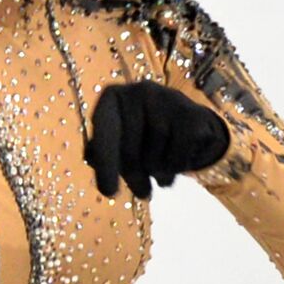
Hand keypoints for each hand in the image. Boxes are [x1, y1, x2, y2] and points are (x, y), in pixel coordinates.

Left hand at [84, 80, 230, 198]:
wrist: (192, 131)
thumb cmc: (145, 140)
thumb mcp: (118, 145)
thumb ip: (99, 153)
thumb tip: (91, 156)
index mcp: (113, 96)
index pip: (103, 128)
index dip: (105, 162)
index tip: (108, 193)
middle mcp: (139, 90)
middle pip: (129, 149)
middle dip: (134, 175)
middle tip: (142, 191)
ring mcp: (168, 98)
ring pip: (154, 157)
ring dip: (158, 171)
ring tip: (162, 163)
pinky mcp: (192, 115)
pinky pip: (176, 159)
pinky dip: (177, 168)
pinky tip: (179, 160)